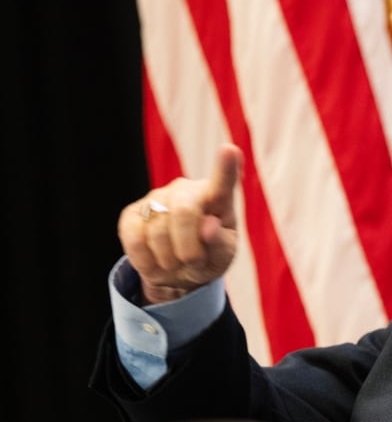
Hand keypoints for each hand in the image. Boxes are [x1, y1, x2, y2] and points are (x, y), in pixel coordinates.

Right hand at [118, 144, 242, 303]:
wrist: (177, 272)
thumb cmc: (208, 258)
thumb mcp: (222, 257)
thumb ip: (220, 243)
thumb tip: (208, 226)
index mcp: (217, 198)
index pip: (223, 181)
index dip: (226, 167)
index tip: (230, 150)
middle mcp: (186, 190)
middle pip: (183, 212)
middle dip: (188, 248)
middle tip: (193, 261)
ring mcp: (157, 197)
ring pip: (157, 230)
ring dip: (169, 259)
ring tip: (176, 261)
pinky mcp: (132, 213)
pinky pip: (134, 238)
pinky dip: (146, 260)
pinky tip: (156, 262)